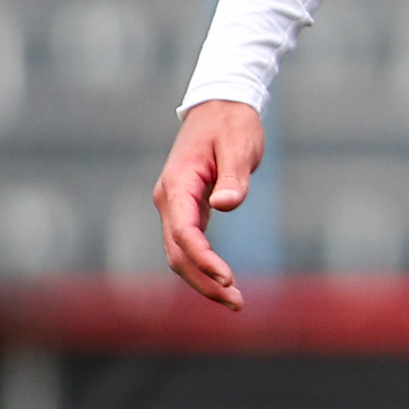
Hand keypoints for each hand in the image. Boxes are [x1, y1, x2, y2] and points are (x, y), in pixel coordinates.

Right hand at [152, 99, 266, 307]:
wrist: (221, 105)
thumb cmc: (232, 123)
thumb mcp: (239, 144)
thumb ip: (233, 175)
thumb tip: (227, 205)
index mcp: (178, 185)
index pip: (184, 232)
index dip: (203, 259)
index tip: (227, 278)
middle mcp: (169, 199)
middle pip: (177, 253)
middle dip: (204, 281)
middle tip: (237, 303)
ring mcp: (175, 206)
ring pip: (180, 253)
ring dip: (203, 279)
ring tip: (235, 301)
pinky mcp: (187, 208)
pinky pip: (189, 244)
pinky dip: (204, 264)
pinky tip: (223, 280)